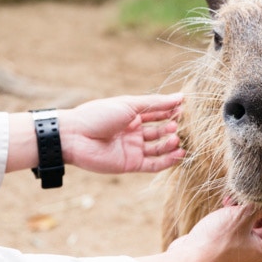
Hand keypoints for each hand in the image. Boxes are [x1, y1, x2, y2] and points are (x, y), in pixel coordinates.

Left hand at [62, 94, 184, 173]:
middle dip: (172, 128)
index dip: (170, 111)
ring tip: (177, 138)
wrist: (75, 136)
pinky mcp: (131, 164)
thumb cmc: (99, 115)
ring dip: (170, 144)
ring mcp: (132, 148)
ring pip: (158, 148)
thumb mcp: (129, 105)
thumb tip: (180, 97)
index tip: (186, 108)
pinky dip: (167, 160)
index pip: (157, 113)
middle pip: (159, 131)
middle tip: (182, 125)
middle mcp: (133, 132)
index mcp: (131, 115)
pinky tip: (178, 154)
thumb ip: (155, 104)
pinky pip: (153, 164)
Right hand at [137, 202, 261, 261]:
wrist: (188, 260)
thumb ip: (261, 205)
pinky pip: (241, 220)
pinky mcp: (230, 238)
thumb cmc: (215, 242)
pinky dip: (238, 209)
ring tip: (240, 192)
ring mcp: (244, 243)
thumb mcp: (241, 218)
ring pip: (256, 218)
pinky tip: (227, 201)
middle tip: (261, 185)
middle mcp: (259, 245)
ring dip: (251, 203)